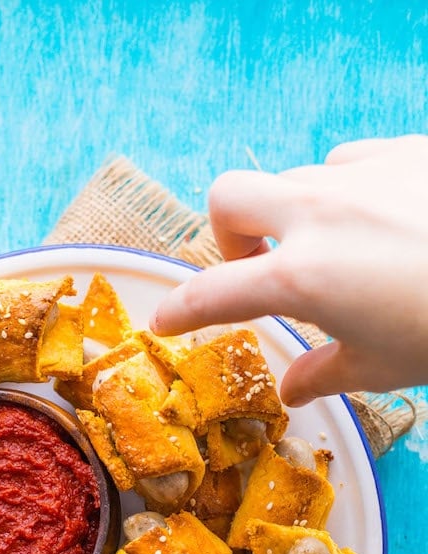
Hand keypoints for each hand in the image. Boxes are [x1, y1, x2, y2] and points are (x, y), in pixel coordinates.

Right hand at [151, 134, 427, 404]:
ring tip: (336, 251)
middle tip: (255, 268)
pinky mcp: (401, 151)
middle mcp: (317, 214)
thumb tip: (292, 390)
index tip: (164, 321)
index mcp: (302, 277)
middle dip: (225, 232)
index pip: (213, 292)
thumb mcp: (382, 367)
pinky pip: (349, 163)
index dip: (179, 309)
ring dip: (294, 214)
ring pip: (294, 177)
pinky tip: (382, 219)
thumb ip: (324, 374)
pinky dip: (347, 191)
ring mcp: (359, 175)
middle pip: (228, 196)